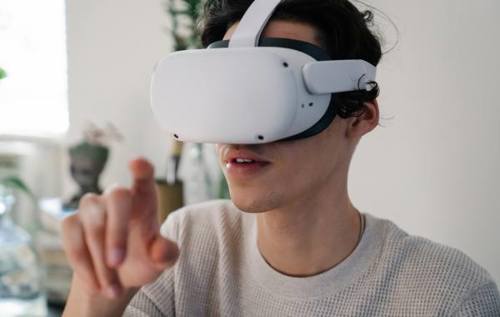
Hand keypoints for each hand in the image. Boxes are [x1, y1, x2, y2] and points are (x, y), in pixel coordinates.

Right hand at [62, 158, 178, 298]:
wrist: (113, 280)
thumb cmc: (142, 261)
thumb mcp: (159, 262)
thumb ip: (166, 254)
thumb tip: (161, 251)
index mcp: (144, 199)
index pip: (144, 177)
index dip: (141, 168)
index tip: (137, 163)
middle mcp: (117, 196)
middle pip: (117, 196)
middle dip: (116, 232)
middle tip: (118, 264)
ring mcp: (92, 206)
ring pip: (93, 222)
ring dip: (100, 259)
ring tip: (112, 288)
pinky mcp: (71, 222)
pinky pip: (71, 237)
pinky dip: (83, 263)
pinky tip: (96, 282)